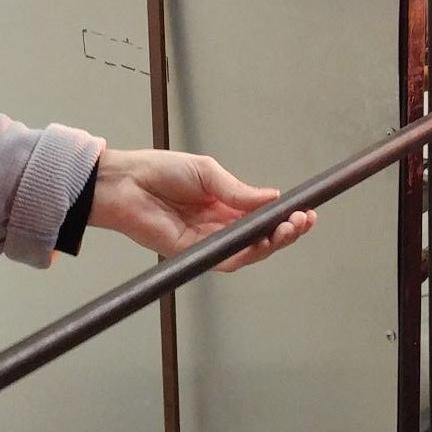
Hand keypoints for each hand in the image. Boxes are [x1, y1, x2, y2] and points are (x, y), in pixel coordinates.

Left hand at [91, 148, 315, 271]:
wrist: (125, 183)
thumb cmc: (159, 172)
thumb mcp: (207, 172)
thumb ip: (238, 190)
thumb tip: (272, 197)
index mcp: (224, 205)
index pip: (262, 216)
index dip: (285, 216)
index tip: (306, 210)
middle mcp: (219, 226)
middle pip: (261, 237)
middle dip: (286, 231)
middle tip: (302, 221)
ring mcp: (208, 242)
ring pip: (249, 251)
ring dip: (273, 243)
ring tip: (290, 228)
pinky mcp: (193, 253)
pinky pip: (225, 260)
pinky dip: (246, 254)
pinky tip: (263, 242)